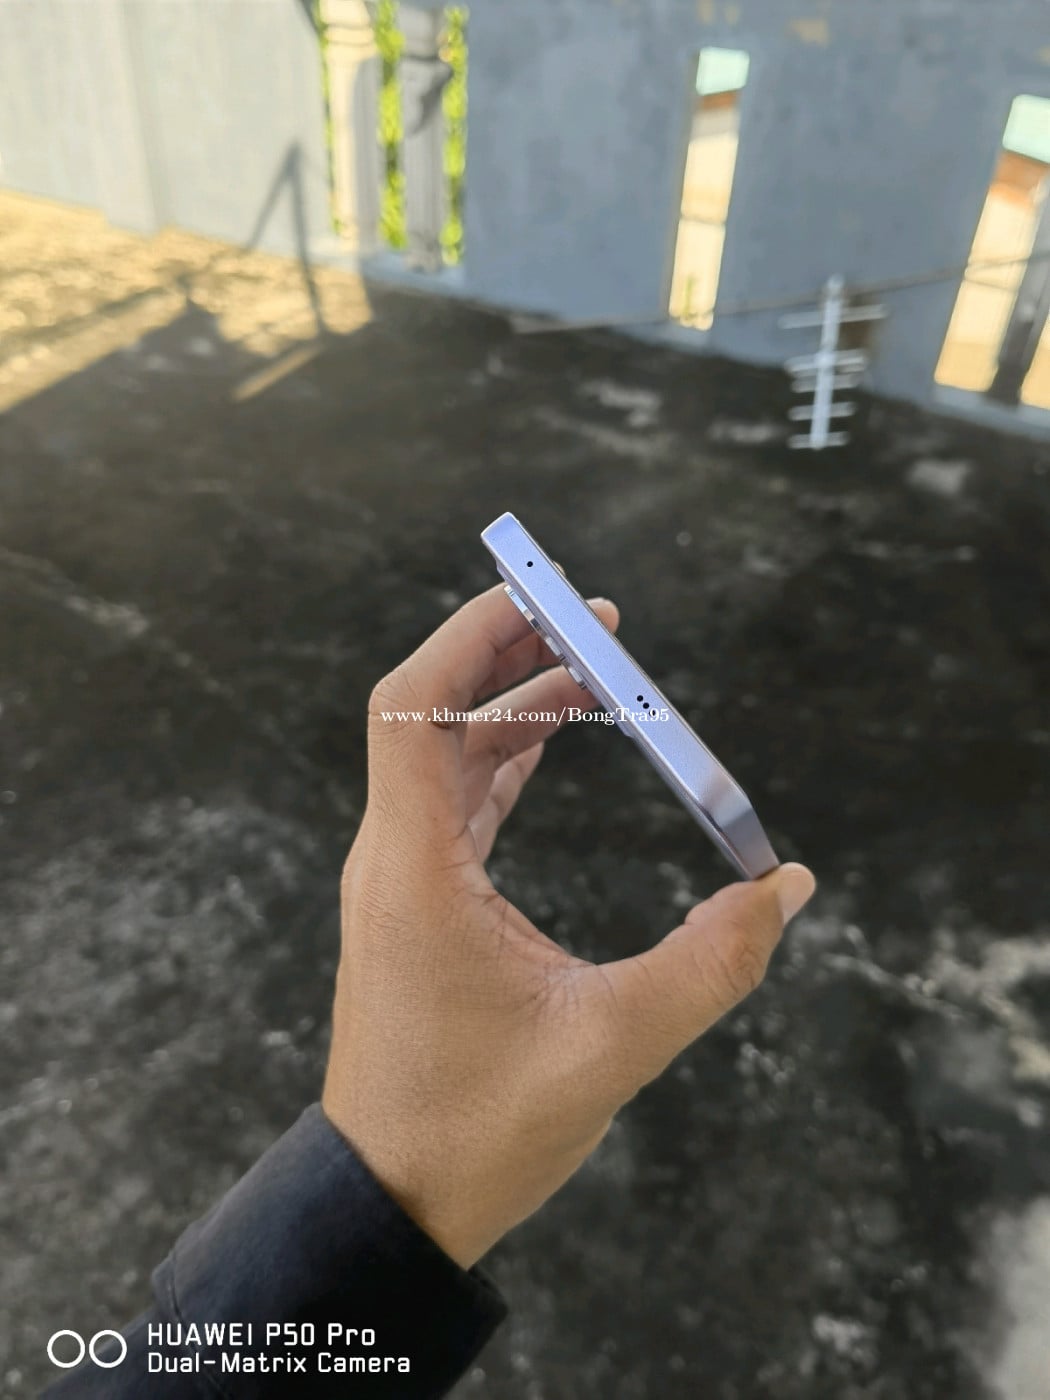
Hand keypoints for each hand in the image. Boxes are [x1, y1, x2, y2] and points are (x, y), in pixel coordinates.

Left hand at [322, 585, 815, 1268]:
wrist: (391, 1203)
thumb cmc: (477, 1130)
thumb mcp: (611, 1045)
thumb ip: (710, 965)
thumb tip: (785, 886)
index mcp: (415, 870)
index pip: (412, 707)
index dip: (470, 635)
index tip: (544, 597)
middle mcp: (394, 859)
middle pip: (433, 714)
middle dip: (511, 653)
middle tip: (596, 620)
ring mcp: (400, 882)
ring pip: (447, 756)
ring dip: (514, 704)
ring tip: (598, 673)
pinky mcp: (417, 907)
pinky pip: (456, 802)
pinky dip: (504, 758)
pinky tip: (553, 743)